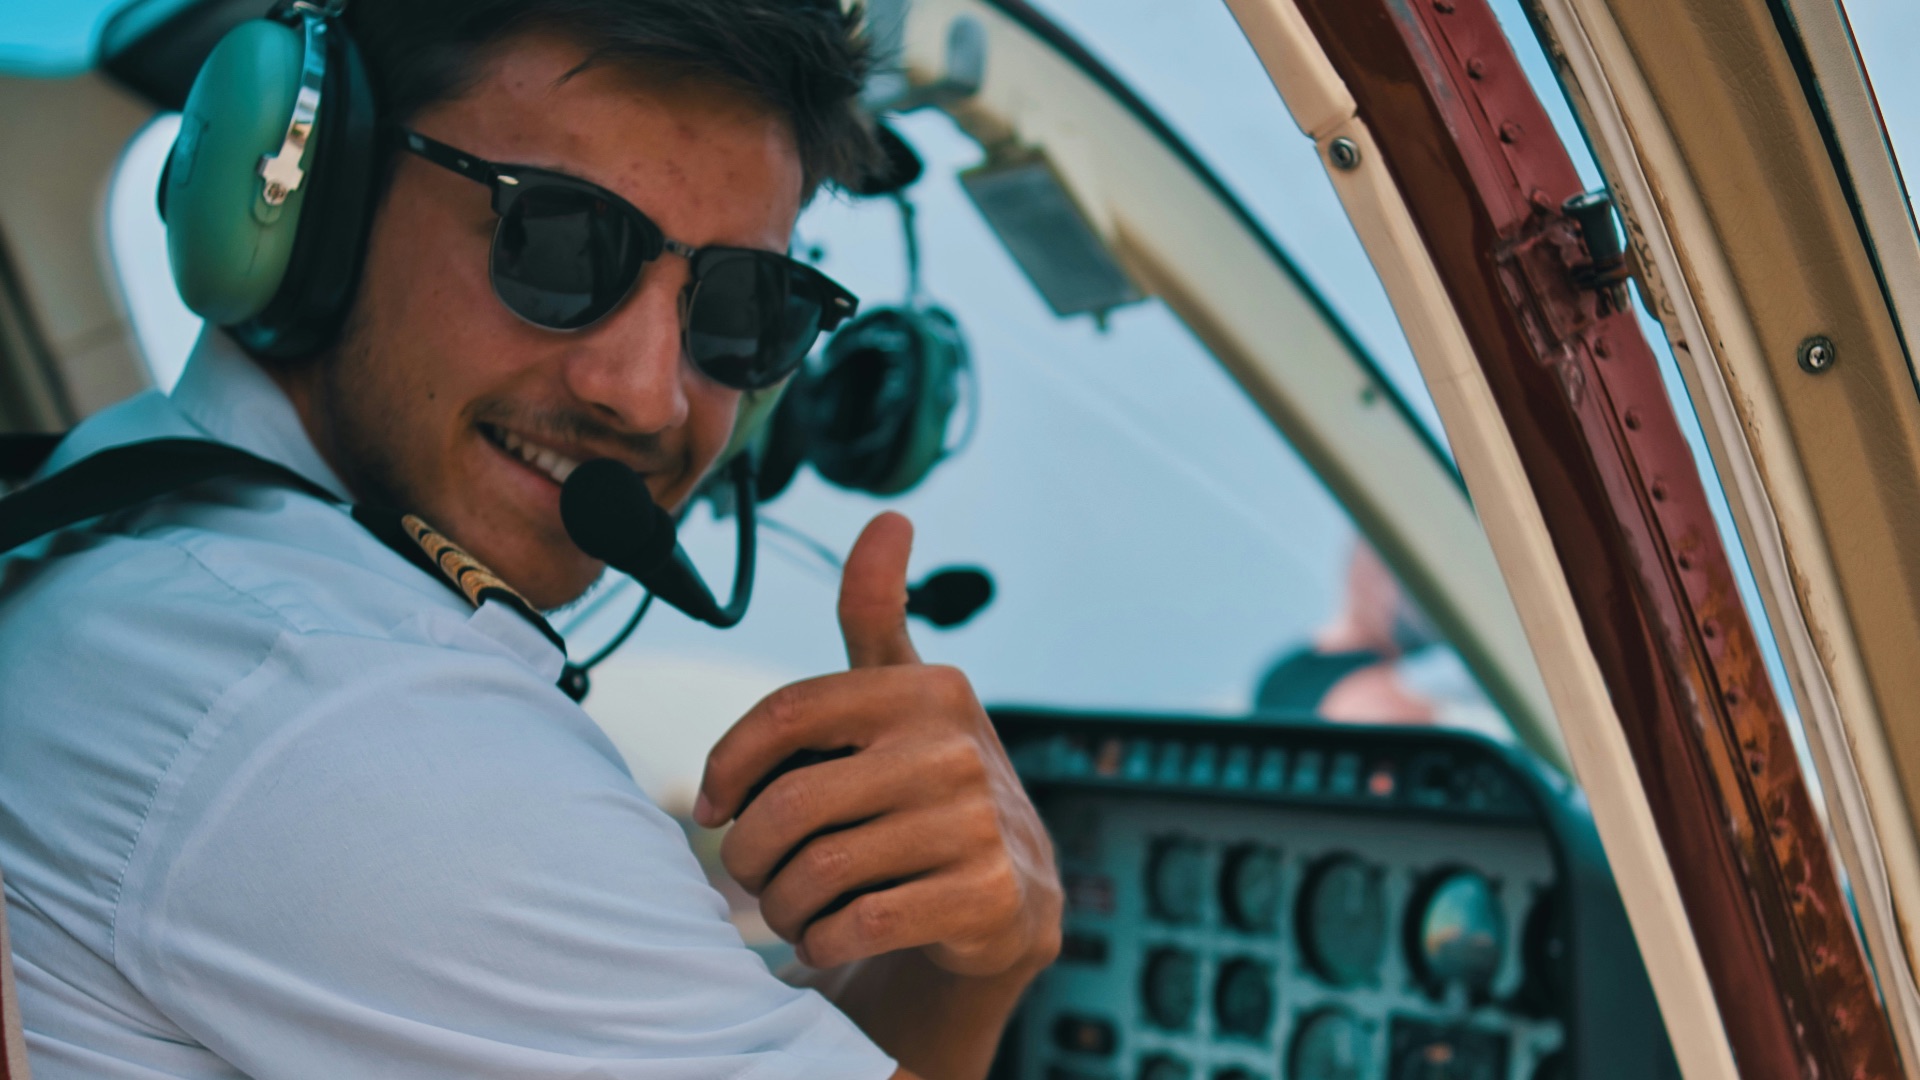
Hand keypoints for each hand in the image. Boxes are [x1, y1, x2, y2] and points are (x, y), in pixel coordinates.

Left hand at [694, 513, 1062, 975]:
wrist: (1009, 894)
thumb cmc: (926, 783)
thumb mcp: (906, 693)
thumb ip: (878, 612)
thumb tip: (891, 517)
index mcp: (925, 689)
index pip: (786, 714)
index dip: (728, 764)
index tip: (711, 805)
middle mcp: (956, 748)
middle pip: (792, 804)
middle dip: (748, 854)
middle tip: (748, 875)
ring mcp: (978, 823)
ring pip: (819, 872)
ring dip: (782, 905)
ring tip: (788, 909)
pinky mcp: (987, 896)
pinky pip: (859, 924)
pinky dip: (822, 940)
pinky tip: (825, 937)